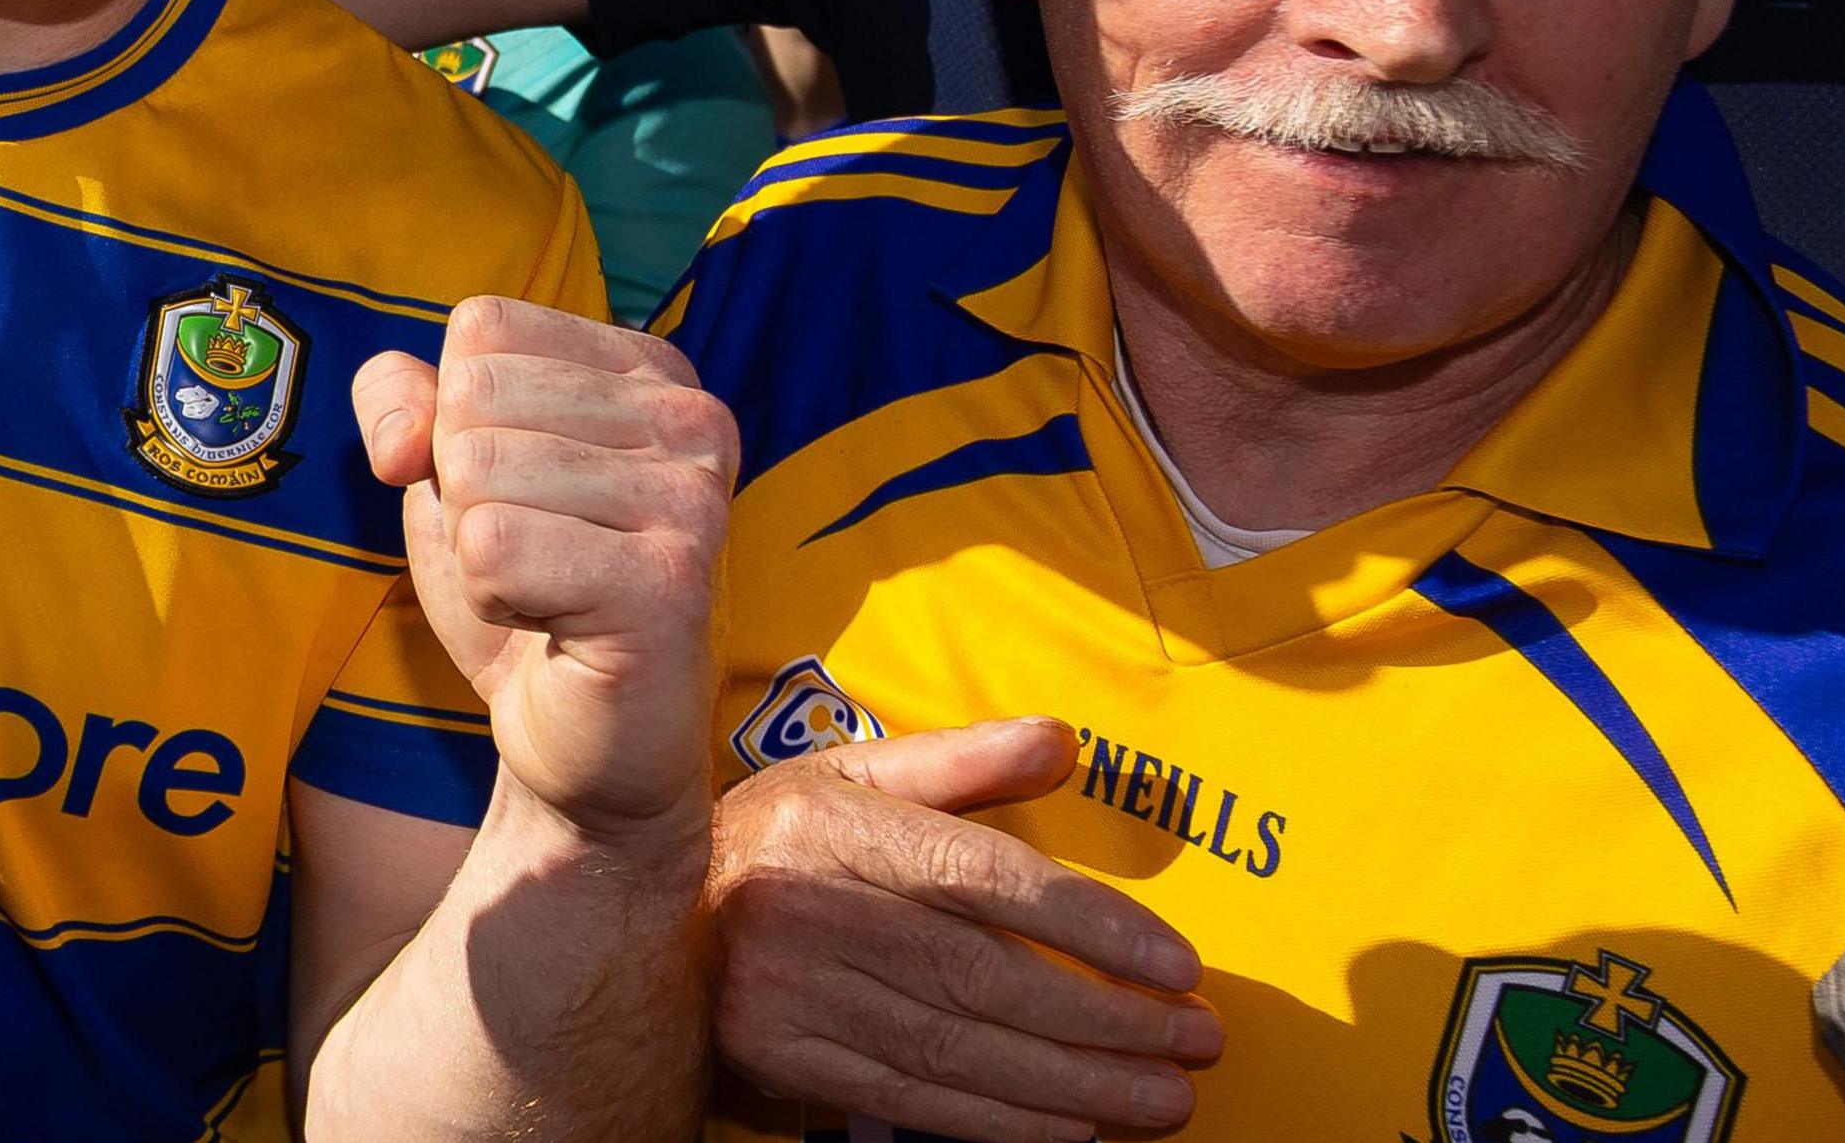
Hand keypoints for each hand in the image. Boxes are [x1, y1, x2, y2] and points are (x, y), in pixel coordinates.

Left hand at [353, 297, 734, 844]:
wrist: (588, 744)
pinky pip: (494, 547)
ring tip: (546, 589)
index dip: (452, 416)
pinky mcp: (665, 579)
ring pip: (477, 472)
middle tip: (531, 554)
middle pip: (473, 397)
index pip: (484, 328)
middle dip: (463, 490)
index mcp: (650, 369)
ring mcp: (689, 496)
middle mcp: (689, 416)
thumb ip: (403, 406)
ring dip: (479, 551)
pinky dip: (491, 598)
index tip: (512, 489)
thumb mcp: (447, 477)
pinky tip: (551, 624)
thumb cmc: (528, 593)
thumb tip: (399, 428)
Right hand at [709, 719, 1217, 1141]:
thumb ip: (962, 760)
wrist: (649, 909)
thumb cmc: (778, 835)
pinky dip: (1001, 1120)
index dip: (1090, 926)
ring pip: (956, 1050)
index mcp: (836, 822)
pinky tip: (1072, 1127)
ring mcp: (788, 991)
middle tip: (1195, 1042)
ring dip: (1074, 1083)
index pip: (984, 879)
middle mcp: (806, 907)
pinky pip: (909, 1099)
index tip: (1177, 965)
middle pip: (983, 977)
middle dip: (1105, 1020)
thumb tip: (1065, 740)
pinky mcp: (780, 1056)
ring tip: (1160, 1097)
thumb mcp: (854, 772)